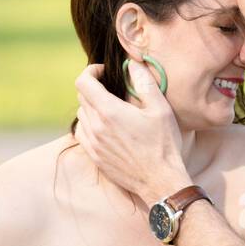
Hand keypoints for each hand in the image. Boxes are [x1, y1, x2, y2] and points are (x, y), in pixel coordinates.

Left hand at [73, 61, 191, 204]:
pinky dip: (90, 125)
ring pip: (81, 115)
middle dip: (93, 87)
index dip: (91, 71)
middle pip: (81, 97)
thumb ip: (144, 83)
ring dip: (91, 107)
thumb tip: (133, 64)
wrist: (160, 181)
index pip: (83, 82)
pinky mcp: (95, 157)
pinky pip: (82, 134)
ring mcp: (93, 144)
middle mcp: (95, 127)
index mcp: (109, 111)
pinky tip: (106, 127)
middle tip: (111, 88)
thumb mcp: (160, 109)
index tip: (104, 72)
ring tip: (110, 108)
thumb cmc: (163, 145)